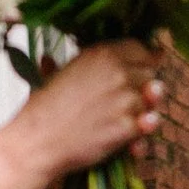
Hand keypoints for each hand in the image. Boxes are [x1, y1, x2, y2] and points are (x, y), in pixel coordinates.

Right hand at [21, 43, 165, 173]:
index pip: (140, 49)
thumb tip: (127, 53)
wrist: (37, 139)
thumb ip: (94, 62)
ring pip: (151, 103)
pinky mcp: (128, 125)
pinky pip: (146, 127)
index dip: (140, 62)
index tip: (136, 72)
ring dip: (138, 113)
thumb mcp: (67, 70)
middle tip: (117, 103)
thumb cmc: (47, 107)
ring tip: (111, 121)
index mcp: (102, 54)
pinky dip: (137, 136)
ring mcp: (126, 99)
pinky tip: (121, 139)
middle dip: (140, 88)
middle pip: (150, 75)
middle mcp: (118, 72)